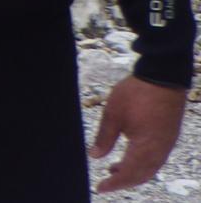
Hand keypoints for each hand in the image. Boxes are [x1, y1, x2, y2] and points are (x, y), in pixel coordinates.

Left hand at [90, 75, 186, 191]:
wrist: (162, 76)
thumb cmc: (137, 93)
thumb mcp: (113, 113)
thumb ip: (104, 137)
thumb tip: (95, 156)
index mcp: (146, 146)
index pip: (130, 173)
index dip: (115, 183)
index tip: (100, 188)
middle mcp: (160, 149)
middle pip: (142, 175)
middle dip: (124, 181)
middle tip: (106, 183)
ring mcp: (167, 143)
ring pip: (150, 168)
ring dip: (133, 173)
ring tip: (113, 170)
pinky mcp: (168, 136)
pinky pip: (156, 158)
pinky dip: (142, 163)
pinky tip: (129, 157)